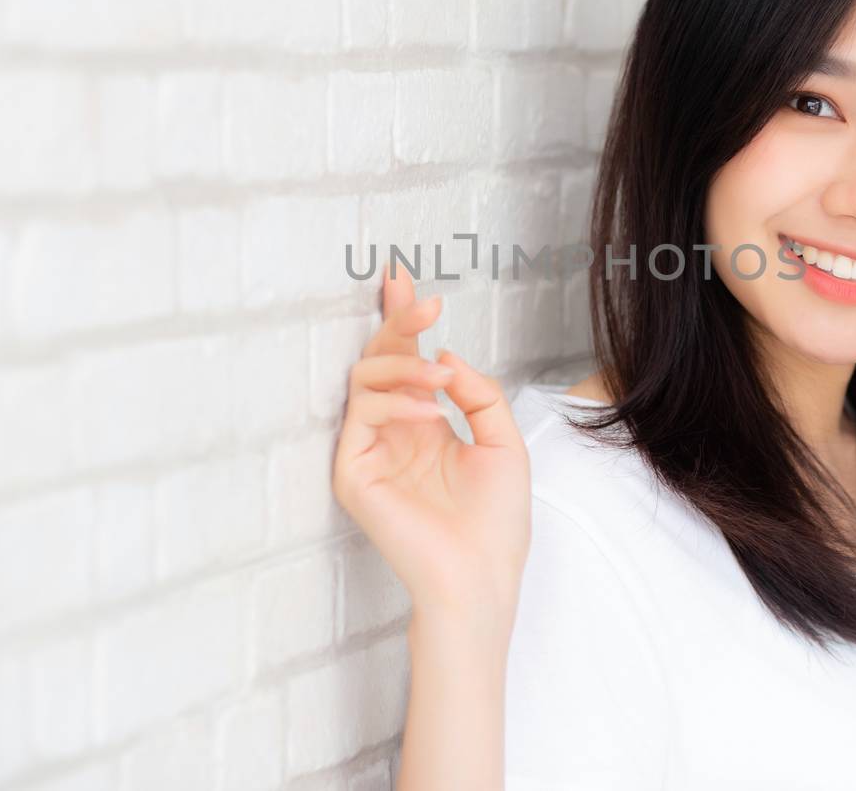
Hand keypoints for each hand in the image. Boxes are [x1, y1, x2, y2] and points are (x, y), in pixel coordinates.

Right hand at [331, 260, 531, 633]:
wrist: (482, 575)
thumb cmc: (495, 520)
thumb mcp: (502, 440)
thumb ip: (478, 391)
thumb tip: (443, 353)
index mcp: (423, 425)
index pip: (406, 361)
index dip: (402, 319)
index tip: (404, 279)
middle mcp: (392, 433)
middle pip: (380, 359)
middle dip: (397, 322)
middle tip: (420, 299)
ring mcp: (369, 452)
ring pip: (364, 378)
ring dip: (404, 363)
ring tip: (439, 375)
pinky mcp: (353, 473)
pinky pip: (362, 415)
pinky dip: (397, 402)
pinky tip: (430, 412)